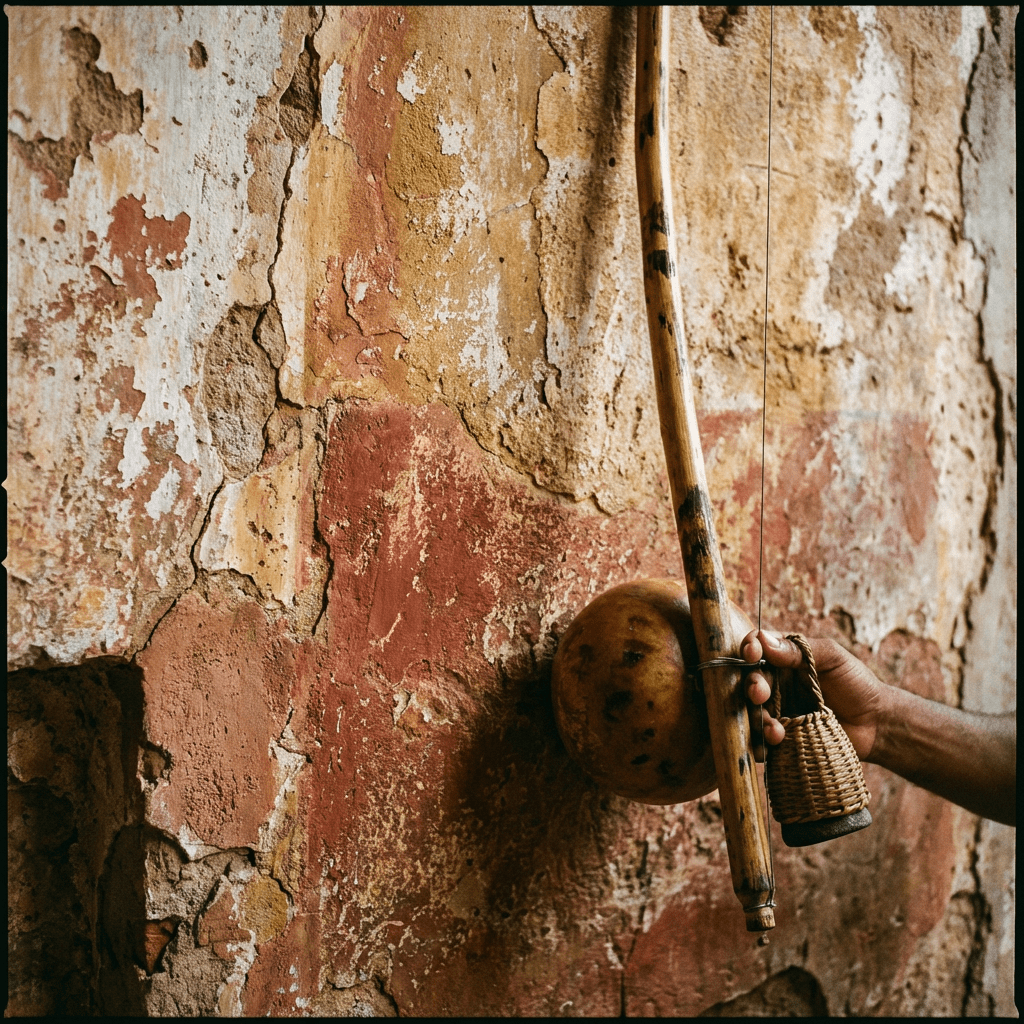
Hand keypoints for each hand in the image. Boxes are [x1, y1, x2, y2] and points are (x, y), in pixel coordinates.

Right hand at [741, 629, 884, 760]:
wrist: (877, 725)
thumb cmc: (858, 684)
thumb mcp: (834, 658)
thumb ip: (800, 649)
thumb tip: (764, 641)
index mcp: (787, 659)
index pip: (758, 648)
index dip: (750, 649)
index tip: (752, 655)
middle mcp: (777, 682)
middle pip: (750, 680)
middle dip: (752, 687)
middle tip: (761, 695)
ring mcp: (778, 710)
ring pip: (752, 712)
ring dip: (757, 720)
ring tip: (776, 731)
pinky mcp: (783, 735)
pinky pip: (762, 740)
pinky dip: (760, 744)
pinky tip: (770, 746)